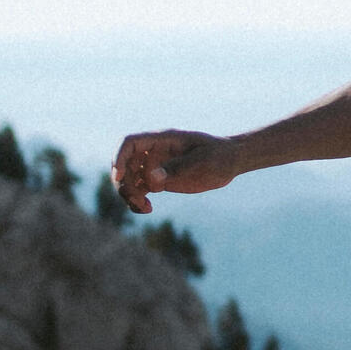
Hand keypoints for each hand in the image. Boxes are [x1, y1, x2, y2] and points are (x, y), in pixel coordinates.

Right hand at [110, 129, 235, 212]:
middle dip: (124, 183)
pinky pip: (139, 190)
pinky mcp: (159, 180)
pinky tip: (147, 209)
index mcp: (162, 140)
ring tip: (144, 208)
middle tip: (136, 200)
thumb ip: (176, 169)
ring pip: (129, 179)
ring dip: (129, 195)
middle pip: (124, 164)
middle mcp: (154, 152)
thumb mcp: (202, 161)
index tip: (119, 177)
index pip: (130, 143)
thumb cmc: (219, 156)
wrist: (231, 162)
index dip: (119, 158)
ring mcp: (155, 166)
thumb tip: (151, 179)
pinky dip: (137, 201)